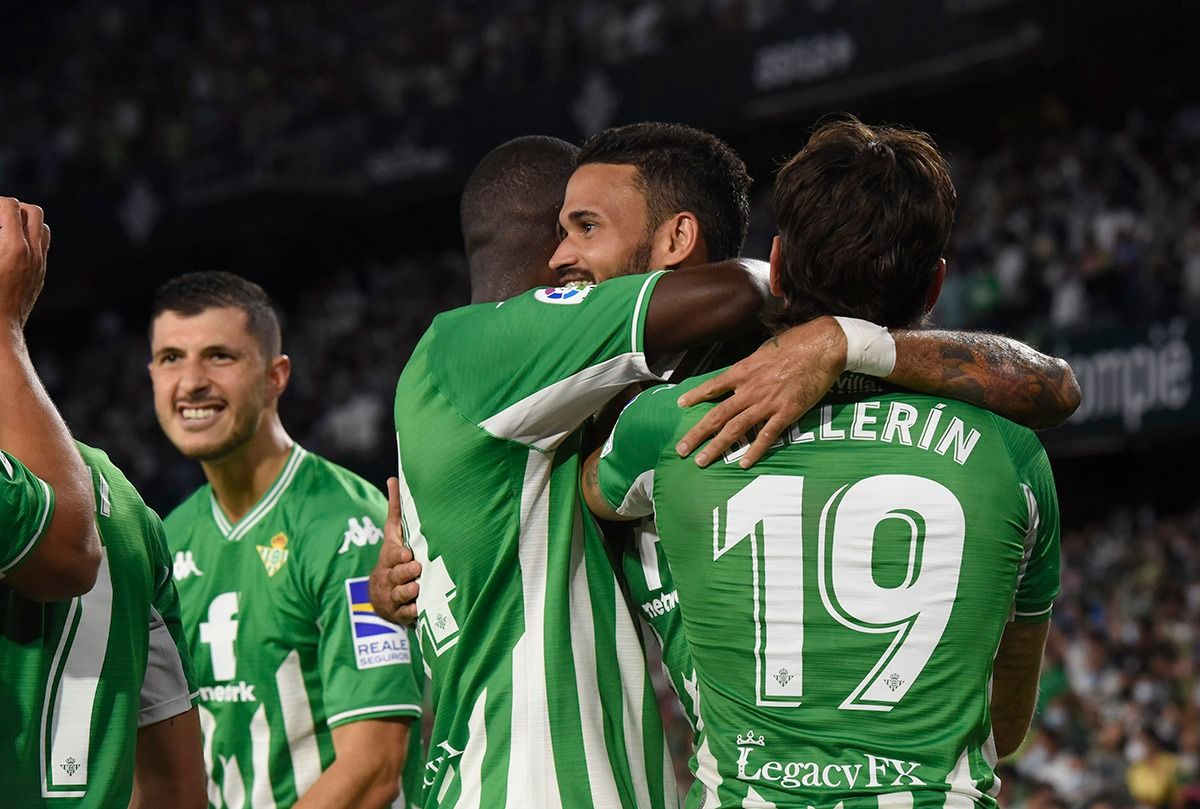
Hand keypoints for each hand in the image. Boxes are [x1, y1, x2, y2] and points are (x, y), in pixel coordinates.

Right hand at [0, 198, 49, 327]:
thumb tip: (1, 233)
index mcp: (14, 248)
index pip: (11, 206)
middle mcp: (33, 254)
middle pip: (33, 212)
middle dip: (12, 207)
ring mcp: (39, 265)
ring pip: (41, 229)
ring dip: (23, 222)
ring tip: (1, 228)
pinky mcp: (39, 276)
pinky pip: (40, 247)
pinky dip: (27, 239)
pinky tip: (6, 248)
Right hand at [367, 477, 421, 625]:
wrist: (381, 596)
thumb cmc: (394, 558)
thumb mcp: (394, 535)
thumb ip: (396, 509)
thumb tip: (393, 478)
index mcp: (390, 557)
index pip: (391, 554)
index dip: (398, 555)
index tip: (407, 552)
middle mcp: (388, 576)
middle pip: (395, 574)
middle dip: (404, 572)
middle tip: (415, 567)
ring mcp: (392, 596)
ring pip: (399, 595)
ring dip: (408, 591)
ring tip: (417, 588)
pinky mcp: (399, 613)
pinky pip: (404, 614)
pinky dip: (410, 613)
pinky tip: (417, 610)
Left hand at [674, 316, 846, 467]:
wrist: (822, 346)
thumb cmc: (795, 343)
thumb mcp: (764, 350)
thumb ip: (750, 366)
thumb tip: (740, 373)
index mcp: (743, 371)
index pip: (713, 386)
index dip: (695, 396)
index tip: (680, 405)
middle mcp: (750, 390)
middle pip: (717, 415)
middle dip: (697, 433)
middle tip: (681, 449)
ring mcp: (767, 403)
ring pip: (736, 429)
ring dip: (717, 447)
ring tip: (702, 461)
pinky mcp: (786, 413)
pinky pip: (767, 436)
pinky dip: (754, 451)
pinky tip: (743, 463)